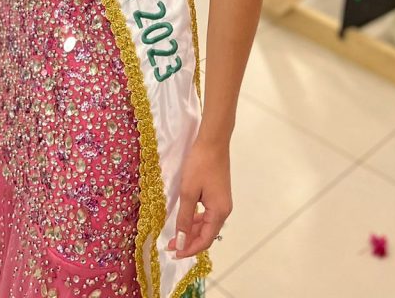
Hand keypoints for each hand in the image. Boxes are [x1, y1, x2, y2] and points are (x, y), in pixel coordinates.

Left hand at [168, 139, 231, 259]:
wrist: (212, 141)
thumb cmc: (200, 165)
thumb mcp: (188, 192)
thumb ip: (184, 218)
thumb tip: (181, 241)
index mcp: (219, 212)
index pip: (204, 240)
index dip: (189, 249)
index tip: (173, 253)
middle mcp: (224, 210)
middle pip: (207, 234)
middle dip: (188, 241)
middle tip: (170, 244)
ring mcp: (222, 202)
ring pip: (206, 224)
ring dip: (191, 230)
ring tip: (175, 234)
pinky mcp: (218, 194)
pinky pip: (207, 214)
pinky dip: (196, 219)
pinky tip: (185, 218)